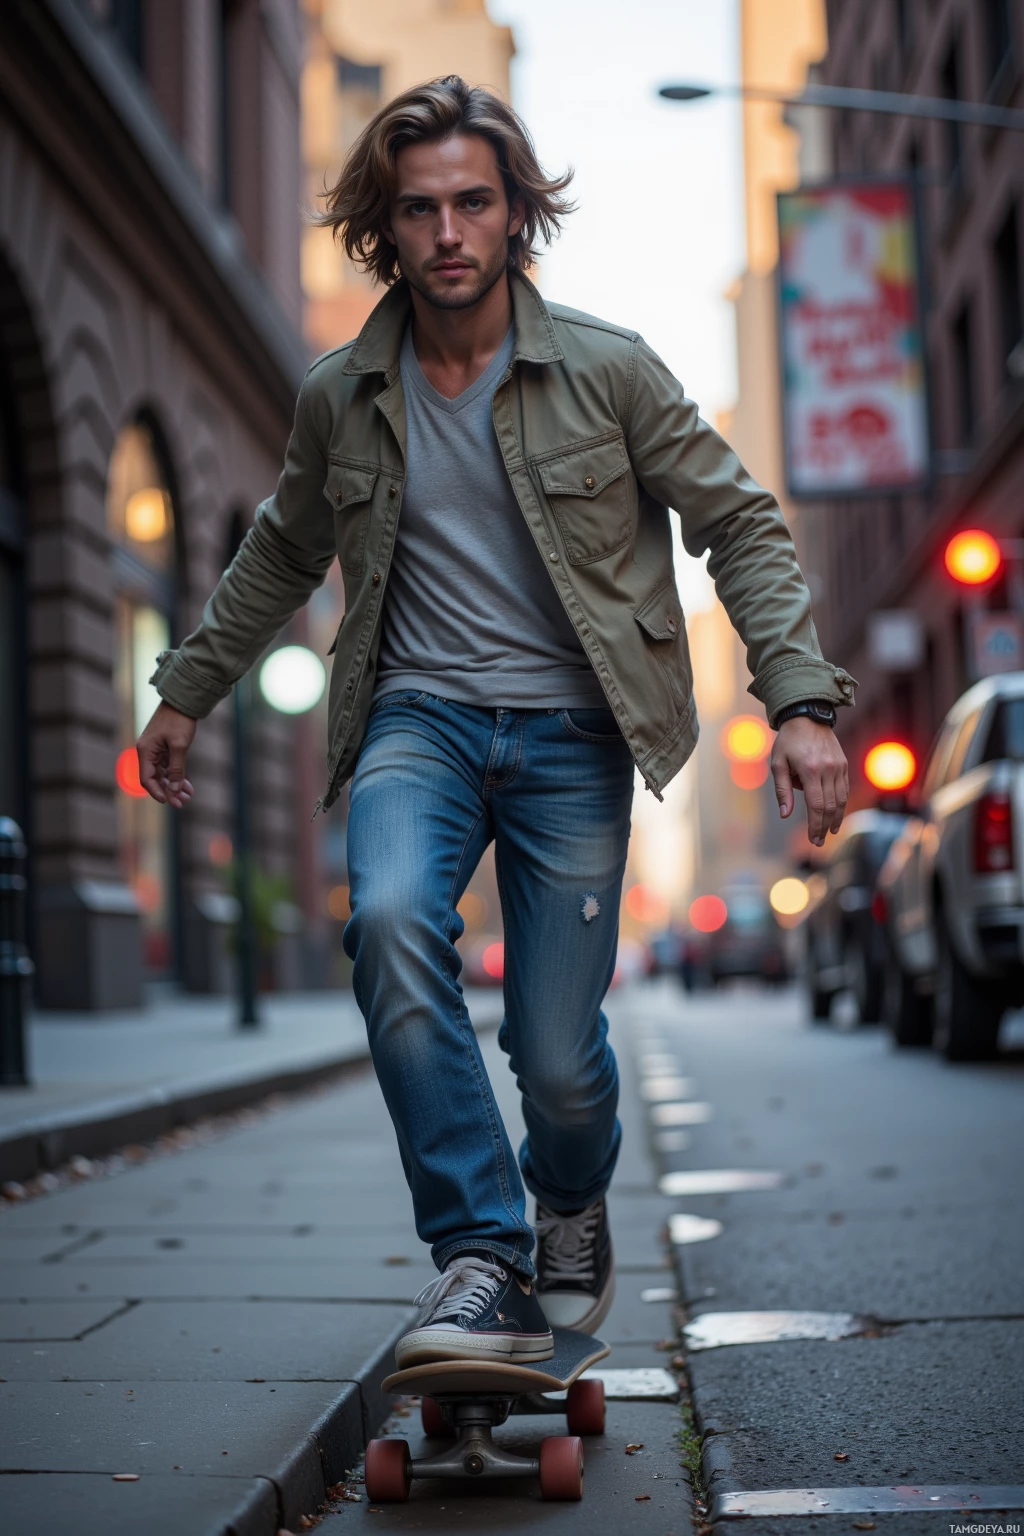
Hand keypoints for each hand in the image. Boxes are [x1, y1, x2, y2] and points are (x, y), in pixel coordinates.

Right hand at [137, 702, 196, 808]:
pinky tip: (187, 785)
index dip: (157, 792)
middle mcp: (147, 751)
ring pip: (162, 774)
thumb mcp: (180, 746)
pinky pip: (168, 766)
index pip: (146, 779)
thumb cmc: (179, 720)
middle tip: (182, 803)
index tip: (169, 802)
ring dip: (174, 785)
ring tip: (188, 796)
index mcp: (145, 751)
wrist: (183, 700)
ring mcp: (155, 749)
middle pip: (154, 778)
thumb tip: (173, 790)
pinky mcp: (163, 747)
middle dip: (168, 791)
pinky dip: (177, 775)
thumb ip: (176, 769)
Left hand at [770, 716, 847, 847]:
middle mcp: (828, 769)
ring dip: (836, 819)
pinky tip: (836, 814)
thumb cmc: (787, 742)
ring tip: (829, 832)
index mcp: (810, 770)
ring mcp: (839, 766)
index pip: (816, 806)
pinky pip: (844, 789)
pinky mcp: (844, 764)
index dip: (815, 826)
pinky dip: (841, 804)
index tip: (812, 840)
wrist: (807, 717)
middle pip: (830, 806)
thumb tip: (785, 815)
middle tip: (818, 842)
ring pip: (841, 799)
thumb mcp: (777, 763)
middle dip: (824, 827)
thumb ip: (782, 791)